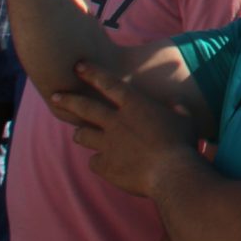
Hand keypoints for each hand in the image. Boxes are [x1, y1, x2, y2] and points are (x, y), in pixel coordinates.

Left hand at [47, 60, 202, 198]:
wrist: (172, 174)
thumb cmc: (182, 144)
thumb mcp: (185, 120)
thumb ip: (178, 109)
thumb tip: (177, 104)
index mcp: (134, 105)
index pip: (108, 83)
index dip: (92, 73)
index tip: (77, 66)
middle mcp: (116, 121)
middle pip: (84, 107)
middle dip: (67, 100)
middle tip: (55, 96)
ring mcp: (108, 144)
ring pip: (83, 135)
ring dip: (81, 134)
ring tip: (79, 135)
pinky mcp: (105, 166)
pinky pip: (94, 162)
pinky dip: (99, 162)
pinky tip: (107, 165)